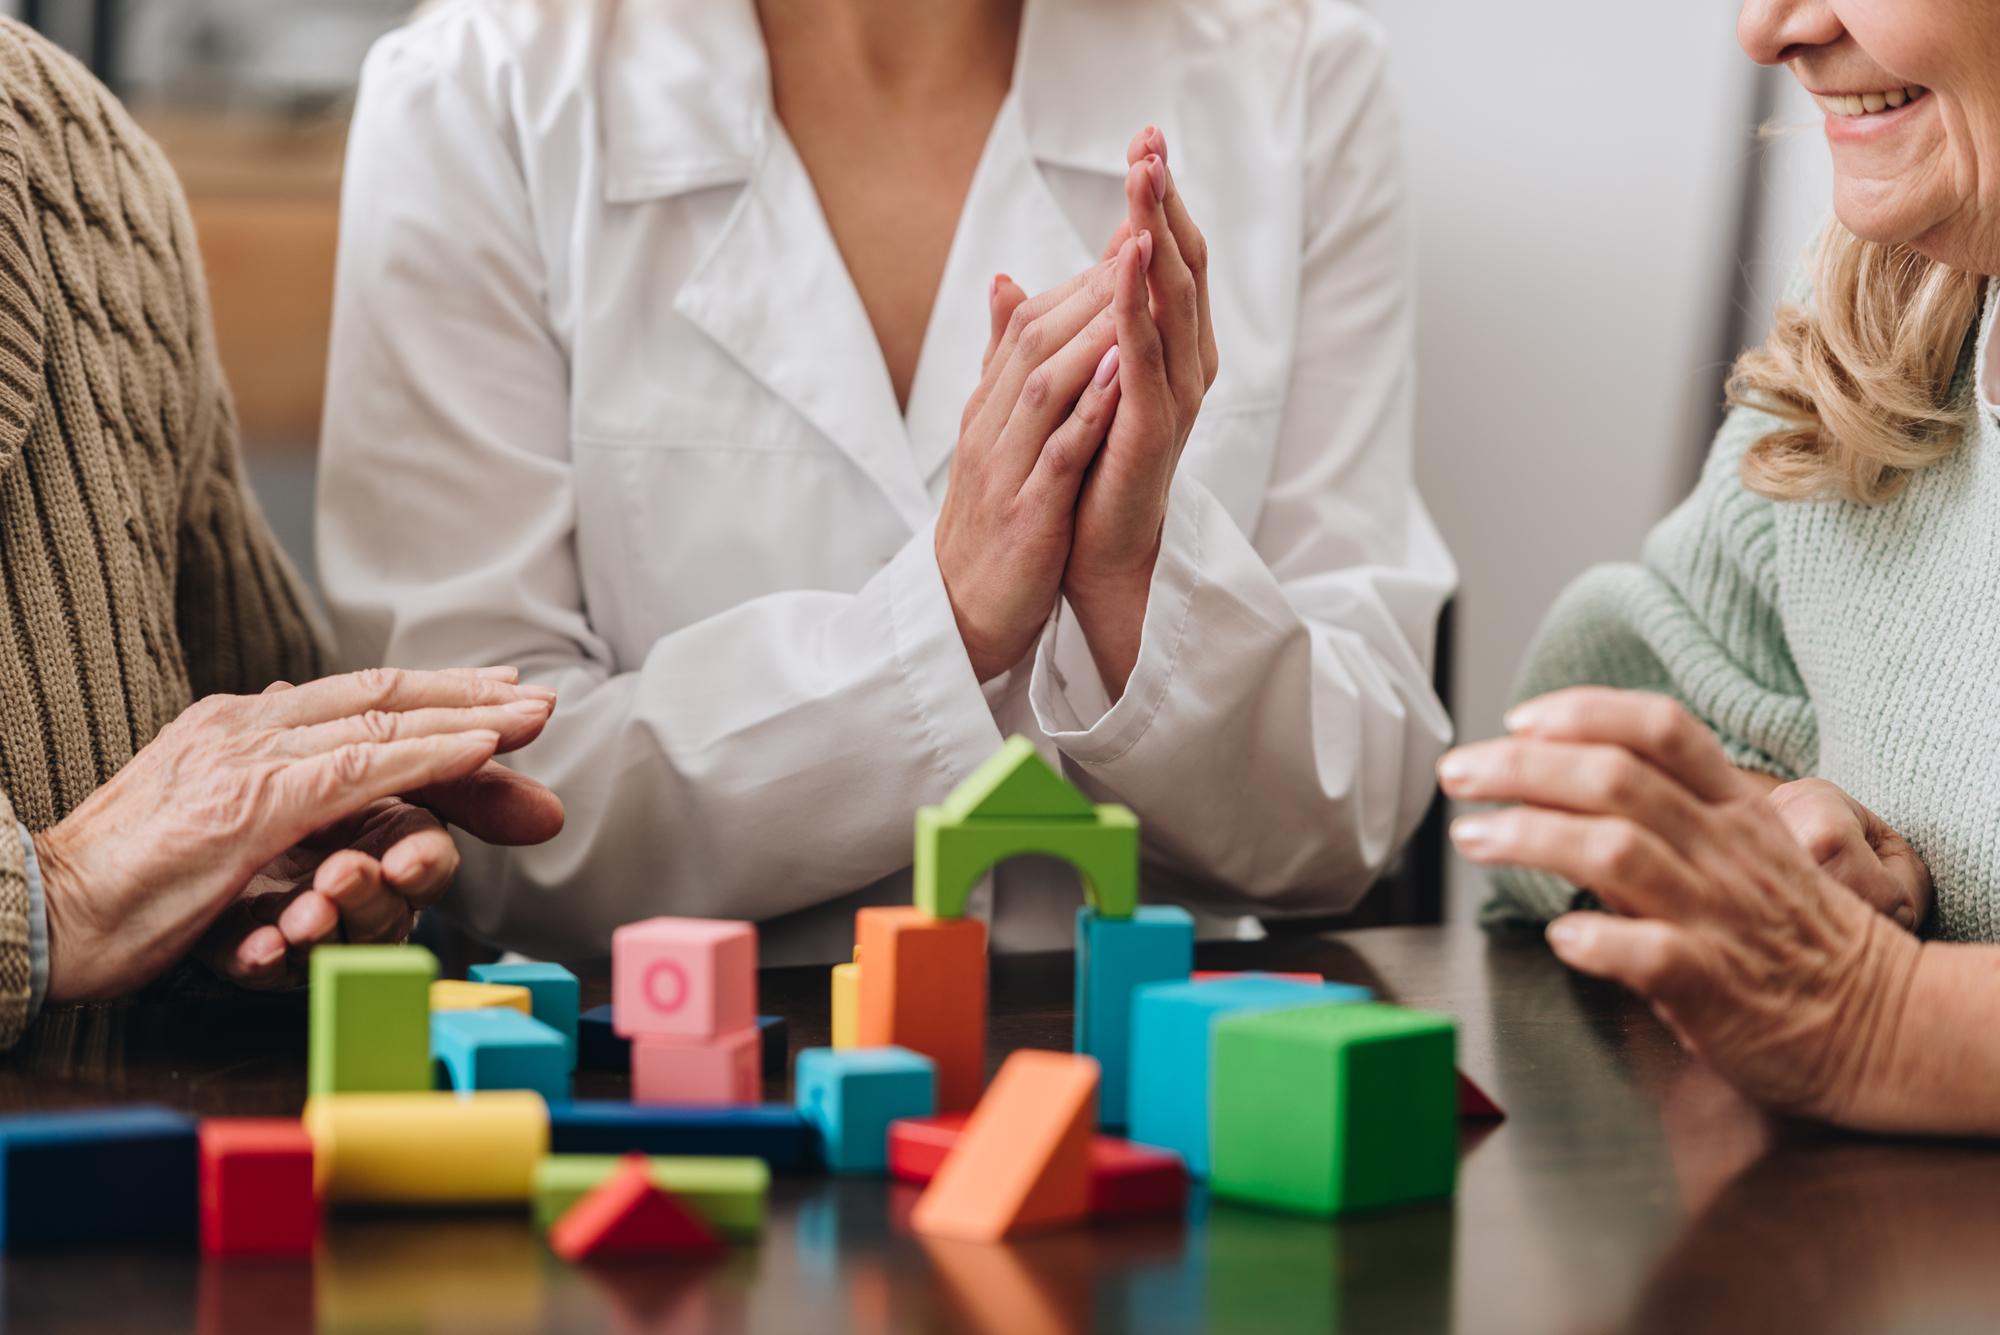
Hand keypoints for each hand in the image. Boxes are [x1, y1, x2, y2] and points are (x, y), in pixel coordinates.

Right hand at [32, 668, 560, 1002]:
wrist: (33, 912)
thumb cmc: (116, 886)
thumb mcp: (201, 826)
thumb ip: (262, 797)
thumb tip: (319, 777)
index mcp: (235, 728)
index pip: (351, 701)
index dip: (429, 698)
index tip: (493, 700)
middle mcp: (246, 728)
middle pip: (379, 695)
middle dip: (467, 696)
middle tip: (538, 699)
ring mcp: (250, 762)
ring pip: (382, 723)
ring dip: (468, 719)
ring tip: (532, 718)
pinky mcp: (253, 807)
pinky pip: (361, 771)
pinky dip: (429, 757)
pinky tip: (482, 751)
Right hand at [935, 263, 1121, 680]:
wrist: (963, 613)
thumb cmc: (991, 523)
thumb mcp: (994, 434)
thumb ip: (1004, 364)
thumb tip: (1007, 283)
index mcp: (986, 408)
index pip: (1029, 325)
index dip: (1080, 278)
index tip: (1128, 235)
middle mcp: (989, 428)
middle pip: (1035, 340)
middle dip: (1089, 285)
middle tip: (1139, 234)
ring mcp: (1004, 469)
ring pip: (1044, 384)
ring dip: (1091, 332)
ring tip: (1136, 286)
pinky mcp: (1026, 513)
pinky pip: (1057, 452)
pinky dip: (1089, 411)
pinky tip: (1123, 377)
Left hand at [1064, 127, 1217, 697]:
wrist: (1094, 558)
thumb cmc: (1084, 474)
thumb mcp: (1058, 386)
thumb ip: (1044, 333)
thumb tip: (1007, 281)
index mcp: (1165, 350)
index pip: (1166, 258)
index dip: (1157, 200)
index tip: (1143, 138)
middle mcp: (1183, 365)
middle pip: (1181, 264)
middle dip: (1165, 200)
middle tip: (1151, 139)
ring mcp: (1173, 397)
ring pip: (1173, 300)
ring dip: (1157, 234)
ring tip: (1144, 177)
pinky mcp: (1153, 429)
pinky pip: (1148, 356)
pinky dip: (1136, 306)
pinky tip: (1126, 259)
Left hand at [1436, 687, 1919, 1122]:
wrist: (1880, 1022)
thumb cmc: (1794, 935)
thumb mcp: (1746, 847)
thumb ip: (1667, 814)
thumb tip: (1563, 785)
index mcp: (1734, 809)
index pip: (1659, 728)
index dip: (1584, 712)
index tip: (1520, 719)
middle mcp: (1723, 850)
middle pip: (1614, 779)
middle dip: (1522, 767)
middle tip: (1459, 773)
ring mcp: (1719, 915)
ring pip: (1616, 851)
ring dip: (1531, 836)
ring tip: (1473, 837)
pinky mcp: (1713, 985)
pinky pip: (1649, 952)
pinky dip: (1597, 939)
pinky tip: (1559, 935)